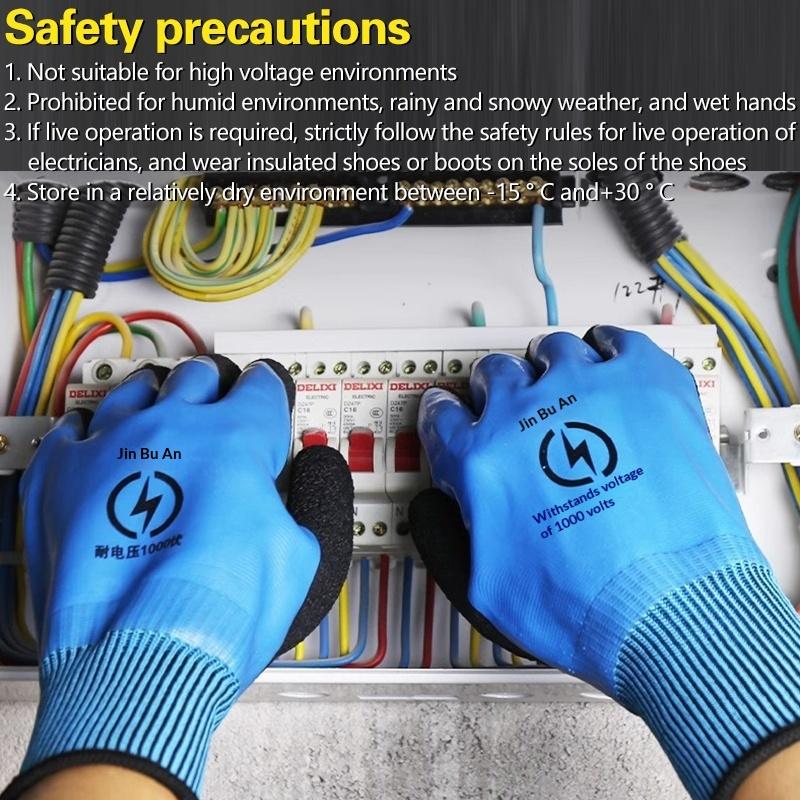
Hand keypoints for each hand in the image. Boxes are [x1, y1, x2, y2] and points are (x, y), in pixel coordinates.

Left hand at [8, 356, 352, 799]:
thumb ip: (310, 501)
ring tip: (162, 412)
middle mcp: (174, 427)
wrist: (144, 657)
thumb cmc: (220, 611)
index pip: (261, 384)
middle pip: (199, 376)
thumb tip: (310, 481)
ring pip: (137, 389)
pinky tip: (99, 444)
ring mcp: (113, 446)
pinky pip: (72, 429)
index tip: (266, 395)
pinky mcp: (62, 478)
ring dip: (158, 397)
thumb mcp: (306, 555)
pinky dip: (92, 432)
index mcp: (237, 436)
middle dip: (215, 388)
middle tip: (218, 403)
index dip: (269, 389)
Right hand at [411, 327, 799, 799]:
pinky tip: (608, 360)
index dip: (445, 414)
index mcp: (482, 460)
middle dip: (494, 388)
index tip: (452, 411)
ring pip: (552, 349)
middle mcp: (527, 414)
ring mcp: (588, 390)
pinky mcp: (645, 385)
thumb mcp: (483, 590)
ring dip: (547, 365)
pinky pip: (616, 340)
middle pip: (494, 373)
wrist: (670, 607)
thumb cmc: (585, 603)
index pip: (444, 415)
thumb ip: (444, 539)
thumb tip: (433, 507)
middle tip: (510, 404)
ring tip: (561, 382)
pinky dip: (606, 346)